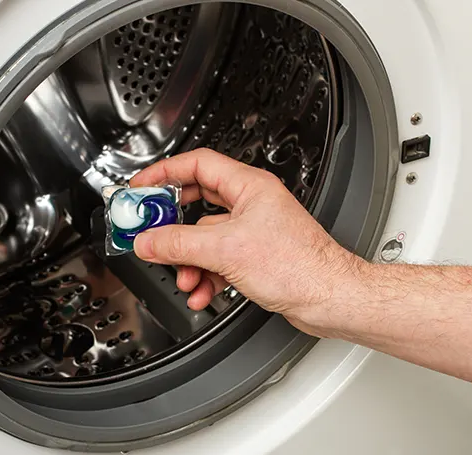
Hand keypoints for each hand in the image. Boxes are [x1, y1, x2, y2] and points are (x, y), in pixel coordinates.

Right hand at [129, 148, 366, 335]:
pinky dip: (205, 276)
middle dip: (172, 225)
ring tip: (185, 278)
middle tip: (149, 232)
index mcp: (249, 186)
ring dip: (189, 261)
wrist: (329, 299)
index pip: (197, 164)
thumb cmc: (300, 266)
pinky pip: (217, 260)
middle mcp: (251, 204)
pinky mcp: (254, 256)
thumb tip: (148, 241)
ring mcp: (252, 231)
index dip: (165, 173)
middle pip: (196, 203)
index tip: (142, 188)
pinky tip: (202, 292)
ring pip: (205, 238)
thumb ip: (179, 244)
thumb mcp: (225, 250)